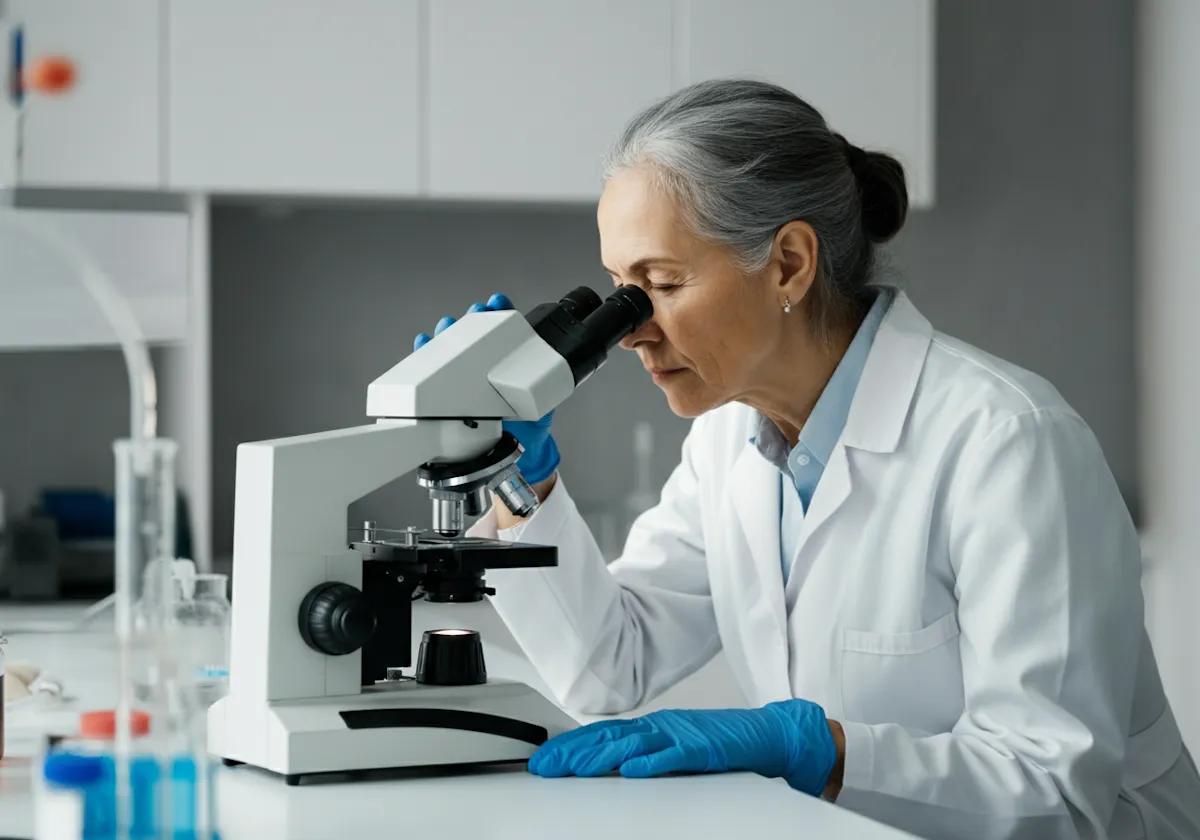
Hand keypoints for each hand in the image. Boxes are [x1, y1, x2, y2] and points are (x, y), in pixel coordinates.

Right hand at [414, 294, 559, 484]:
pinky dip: (423, 356)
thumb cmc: (529, 429)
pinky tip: (422, 343)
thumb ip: (540, 389)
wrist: (514, 457)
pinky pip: (430, 375)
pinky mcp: (444, 397)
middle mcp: (484, 369)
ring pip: (451, 350)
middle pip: (474, 336)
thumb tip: (542, 376)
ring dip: (448, 334)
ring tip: (447, 325)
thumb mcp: (540, 405)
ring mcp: (463, 382)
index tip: (497, 302)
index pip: (503, 331)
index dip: (500, 313)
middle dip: (472, 320)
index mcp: (508, 364)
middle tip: (473, 313)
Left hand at [528, 699, 839, 796]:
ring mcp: (681, 734)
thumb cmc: (723, 744)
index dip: (571, 746)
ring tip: (575, 769)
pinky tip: (631, 770)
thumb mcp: (676, 746)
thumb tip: (610, 766)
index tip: (545, 760)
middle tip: (545, 766)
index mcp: (653, 726)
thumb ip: (646, 752)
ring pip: (634, 744)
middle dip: (573, 752)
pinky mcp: (703, 748)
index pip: (603, 735)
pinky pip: (673, 756)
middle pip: (608, 738)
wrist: (769, 734)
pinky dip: (651, 762)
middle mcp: (661, 725)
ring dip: (601, 757)